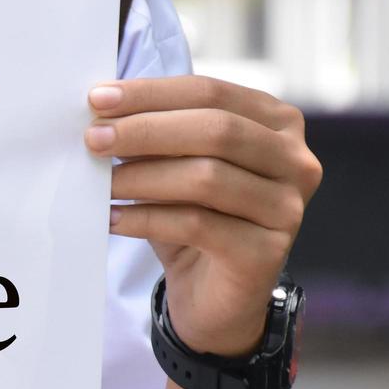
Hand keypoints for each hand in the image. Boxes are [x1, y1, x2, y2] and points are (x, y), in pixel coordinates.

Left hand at [84, 76, 321, 356]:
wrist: (213, 295)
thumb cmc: (193, 217)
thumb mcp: (177, 164)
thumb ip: (158, 131)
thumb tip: (101, 107)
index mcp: (277, 123)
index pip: (210, 93)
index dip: (151, 94)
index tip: (97, 98)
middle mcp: (295, 161)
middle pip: (215, 130)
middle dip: (145, 130)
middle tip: (93, 139)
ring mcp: (287, 208)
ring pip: (206, 177)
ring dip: (141, 177)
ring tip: (100, 183)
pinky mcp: (267, 253)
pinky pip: (196, 224)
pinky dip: (146, 218)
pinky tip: (113, 219)